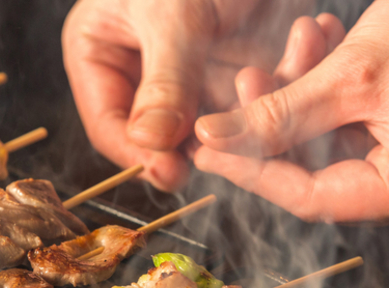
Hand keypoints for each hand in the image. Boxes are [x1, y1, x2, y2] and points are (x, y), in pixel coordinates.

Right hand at [62, 0, 313, 190]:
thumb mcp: (172, 15)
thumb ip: (163, 83)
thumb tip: (150, 145)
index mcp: (97, 50)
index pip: (108, 122)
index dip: (137, 153)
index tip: (168, 172)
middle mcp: (136, 67)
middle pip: (156, 130)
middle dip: (193, 140)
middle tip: (223, 154)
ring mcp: (182, 70)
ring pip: (203, 119)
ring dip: (238, 117)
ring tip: (266, 100)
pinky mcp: (226, 63)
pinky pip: (242, 95)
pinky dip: (267, 88)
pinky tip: (291, 60)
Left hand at [194, 0, 388, 222]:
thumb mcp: (359, 75)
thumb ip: (281, 114)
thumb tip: (212, 137)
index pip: (308, 197)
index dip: (251, 172)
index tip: (206, 146)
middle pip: (309, 166)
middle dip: (273, 118)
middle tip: (243, 79)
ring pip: (322, 132)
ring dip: (299, 86)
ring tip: (300, 38)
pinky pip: (345, 108)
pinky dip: (325, 75)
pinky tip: (319, 36)